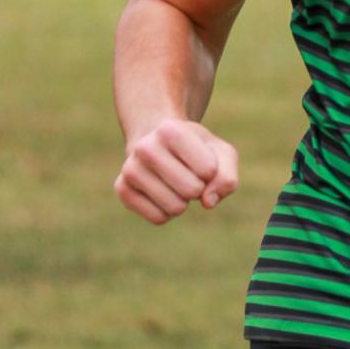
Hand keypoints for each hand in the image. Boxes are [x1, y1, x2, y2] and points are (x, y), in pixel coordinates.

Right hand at [115, 117, 237, 224]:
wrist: (159, 144)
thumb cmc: (196, 150)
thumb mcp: (221, 154)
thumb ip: (227, 176)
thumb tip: (208, 202)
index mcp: (170, 130)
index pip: (208, 171)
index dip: (211, 171)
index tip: (200, 158)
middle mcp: (145, 146)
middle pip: (191, 190)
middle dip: (197, 188)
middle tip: (187, 173)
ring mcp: (130, 168)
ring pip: (174, 208)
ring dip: (182, 201)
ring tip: (174, 182)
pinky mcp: (122, 189)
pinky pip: (158, 218)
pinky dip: (167, 212)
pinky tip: (161, 192)